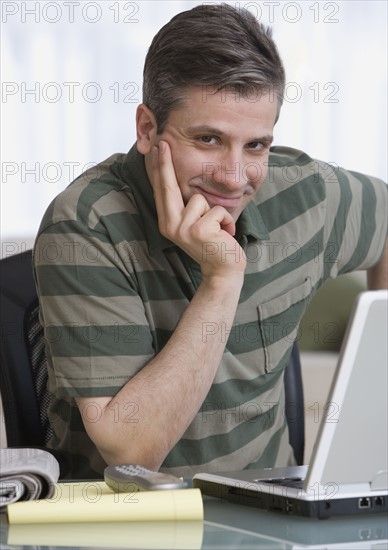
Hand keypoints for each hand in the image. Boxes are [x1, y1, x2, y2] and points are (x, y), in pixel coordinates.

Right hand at [151, 141, 245, 279]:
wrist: (224, 271)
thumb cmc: (214, 244)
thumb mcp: (196, 225)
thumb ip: (188, 207)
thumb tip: (185, 182)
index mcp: (168, 223)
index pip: (163, 191)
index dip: (160, 168)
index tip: (158, 147)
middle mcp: (171, 226)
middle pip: (168, 187)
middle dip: (166, 163)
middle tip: (163, 141)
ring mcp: (183, 229)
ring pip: (200, 199)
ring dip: (216, 213)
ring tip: (217, 229)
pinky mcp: (199, 231)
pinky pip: (217, 210)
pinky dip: (226, 221)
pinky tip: (224, 235)